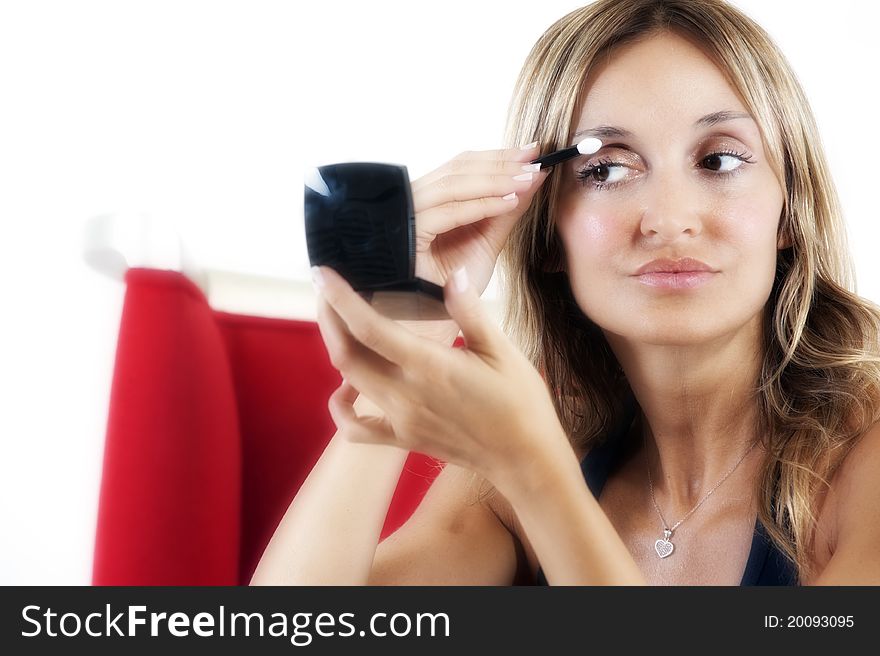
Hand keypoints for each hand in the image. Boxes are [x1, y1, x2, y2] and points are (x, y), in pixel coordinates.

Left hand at [312, 263, 571, 491]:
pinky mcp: (402, 439)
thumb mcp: (502, 350)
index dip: (340, 299)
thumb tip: (453, 276)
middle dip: (329, 318)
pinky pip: (356, 428)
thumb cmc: (519, 401)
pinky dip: (341, 407)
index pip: (369, 328)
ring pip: (348, 382)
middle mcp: (406, 395)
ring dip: (337, 349)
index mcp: (429, 366)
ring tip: (339, 322)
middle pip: (346, 354)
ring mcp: (400, 420)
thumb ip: (470, 311)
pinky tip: (347, 388)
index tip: (323, 273)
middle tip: (328, 290)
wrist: (524, 458)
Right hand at [411, 143, 548, 295]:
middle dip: (501, 162)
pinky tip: (510, 203)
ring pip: (454, 185)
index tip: (533, 152)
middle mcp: (414, 202)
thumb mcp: (486, 243)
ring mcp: (406, 216)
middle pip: (458, 169)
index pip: (462, 166)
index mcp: (429, 199)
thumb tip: (534, 178)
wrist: (429, 324)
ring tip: (528, 180)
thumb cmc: (451, 288)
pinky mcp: (406, 234)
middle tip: (535, 159)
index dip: (498, 156)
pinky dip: (481, 206)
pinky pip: (448, 213)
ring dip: (496, 181)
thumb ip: (505, 212)